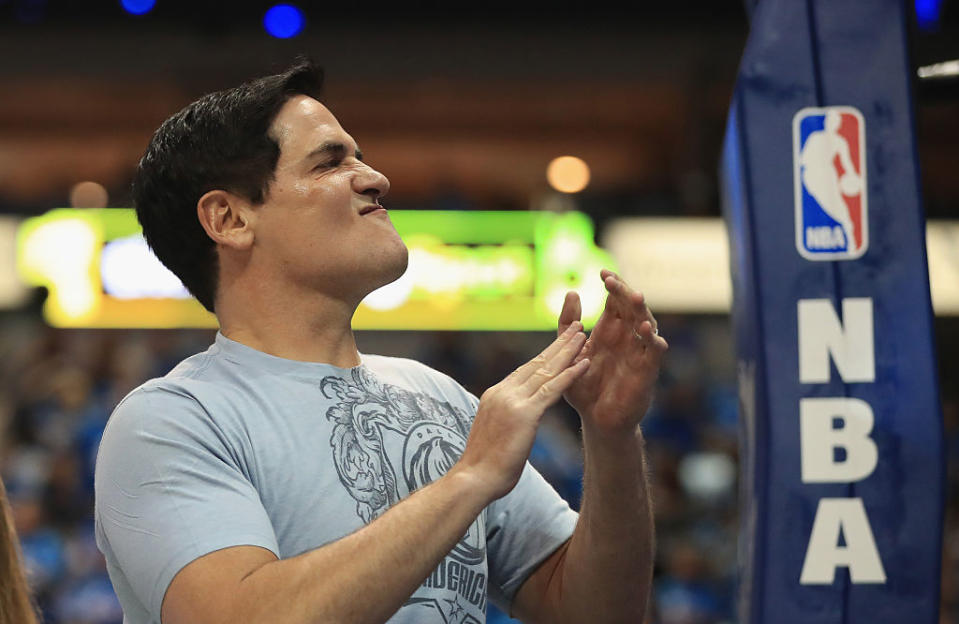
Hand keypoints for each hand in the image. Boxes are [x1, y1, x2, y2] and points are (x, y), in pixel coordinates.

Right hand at [456, 322, 590, 500]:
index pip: (524, 370)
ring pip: (546, 370)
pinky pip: (552, 389)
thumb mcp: (495, 434)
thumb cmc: (484, 467)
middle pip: (536, 363)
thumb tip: (516, 423)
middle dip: (558, 345)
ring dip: (568, 351)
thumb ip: (507, 420)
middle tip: (576, 328)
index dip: (545, 356)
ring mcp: (513, 401)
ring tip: (584, 336)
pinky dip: (570, 375)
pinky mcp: (525, 414)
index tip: (559, 344)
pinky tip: (586, 363)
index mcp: (495, 395)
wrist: (474, 479)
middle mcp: (503, 392)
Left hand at [559, 270, 667, 434]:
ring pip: (647, 324)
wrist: (595, 420)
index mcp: (609, 330)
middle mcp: (627, 338)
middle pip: (632, 307)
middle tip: (612, 282)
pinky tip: (647, 331)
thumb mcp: (569, 352)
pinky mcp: (646, 371)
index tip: (602, 272)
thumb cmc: (583, 387)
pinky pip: (654, 352)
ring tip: (635, 297)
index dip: (613, 285)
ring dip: (642, 311)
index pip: (615, 300)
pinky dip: (653, 340)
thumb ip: (567, 324)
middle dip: (625, 292)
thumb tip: (573, 292)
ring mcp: (638, 353)